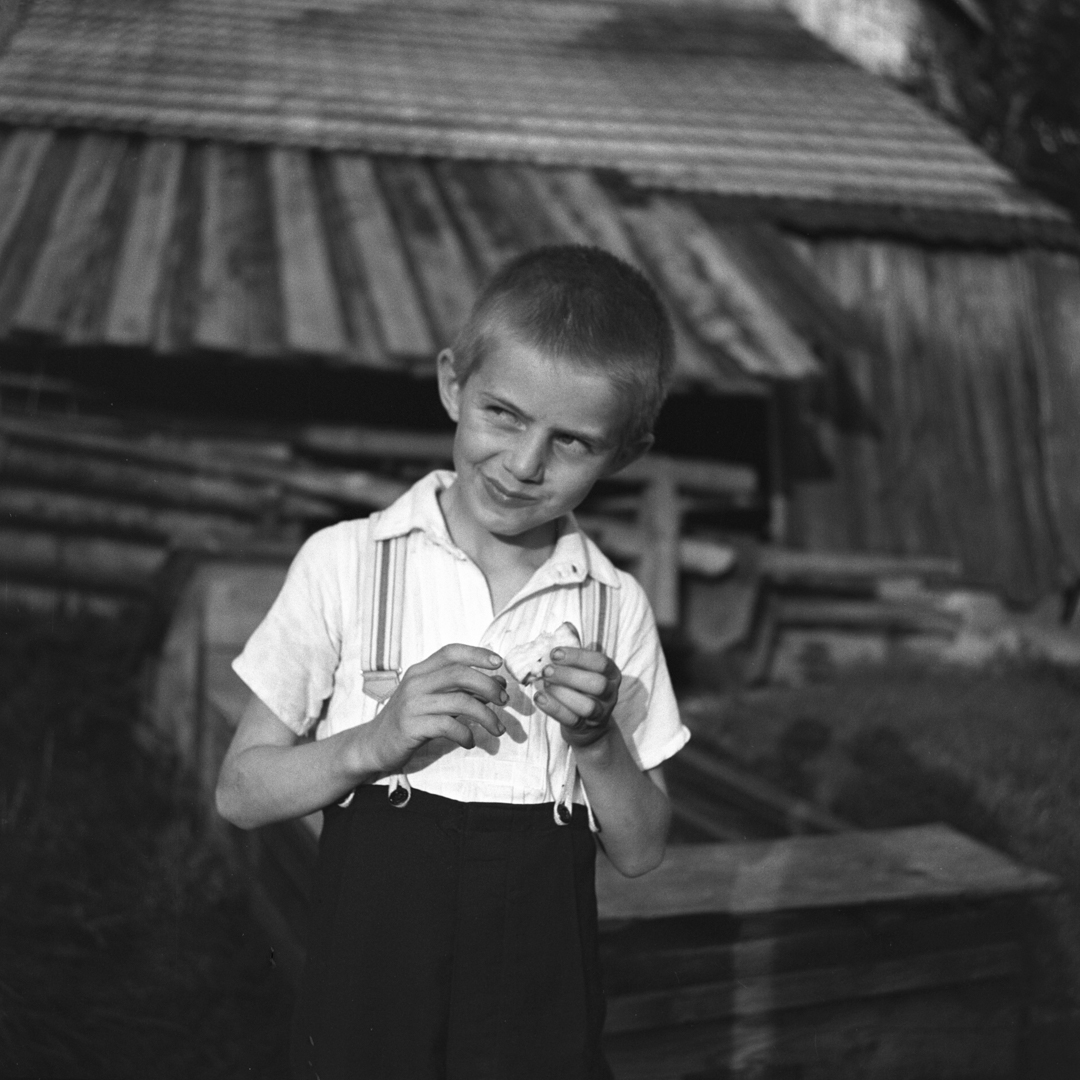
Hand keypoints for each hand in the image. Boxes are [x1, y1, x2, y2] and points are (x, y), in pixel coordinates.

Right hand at [366, 644, 506, 773]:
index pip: (451, 652)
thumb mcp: (435, 699)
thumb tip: (498, 682)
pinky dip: (466, 734)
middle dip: (488, 685)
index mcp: (421, 671)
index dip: (477, 653)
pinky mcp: (411, 726)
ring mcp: (412, 704)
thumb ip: (462, 689)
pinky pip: (448, 726)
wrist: (374, 744)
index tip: (499, 662)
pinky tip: (470, 742)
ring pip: (459, 701)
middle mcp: (416, 682)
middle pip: (459, 674)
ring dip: (486, 715)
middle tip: (504, 700)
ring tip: (497, 729)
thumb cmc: (411, 719)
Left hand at [532, 647, 619, 747]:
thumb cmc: (581, 687)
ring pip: (587, 706)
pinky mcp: (586, 728)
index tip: (555, 653)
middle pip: (597, 684)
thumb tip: (566, 626)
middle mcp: (610, 693)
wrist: (587, 725)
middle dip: (569, 676)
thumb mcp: (582, 668)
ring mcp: (600, 713)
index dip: (577, 656)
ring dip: (562, 693)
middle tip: (546, 670)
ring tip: (544, 684)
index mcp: (611, 673)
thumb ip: (575, 649)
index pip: (600, 662)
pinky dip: (554, 709)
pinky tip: (539, 698)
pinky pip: (572, 720)